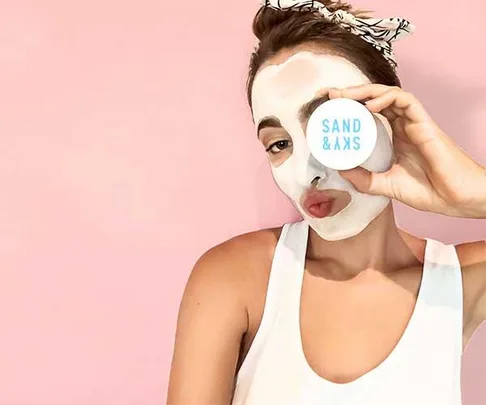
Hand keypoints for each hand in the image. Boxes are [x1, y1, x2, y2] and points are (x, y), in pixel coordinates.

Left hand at [328, 84, 485, 218]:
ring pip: (388, 94)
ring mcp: (414, 123)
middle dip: (351, 93)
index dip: (350, 108)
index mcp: (395, 137)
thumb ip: (364, 179)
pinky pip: (406, 100)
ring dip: (364, 91)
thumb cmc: (428, 191)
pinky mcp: (425, 123)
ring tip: (342, 96)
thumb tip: (341, 170)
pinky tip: (370, 105)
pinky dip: (387, 97)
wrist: (456, 200)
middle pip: (376, 99)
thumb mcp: (386, 185)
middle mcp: (403, 126)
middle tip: (328, 94)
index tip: (328, 108)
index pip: (370, 113)